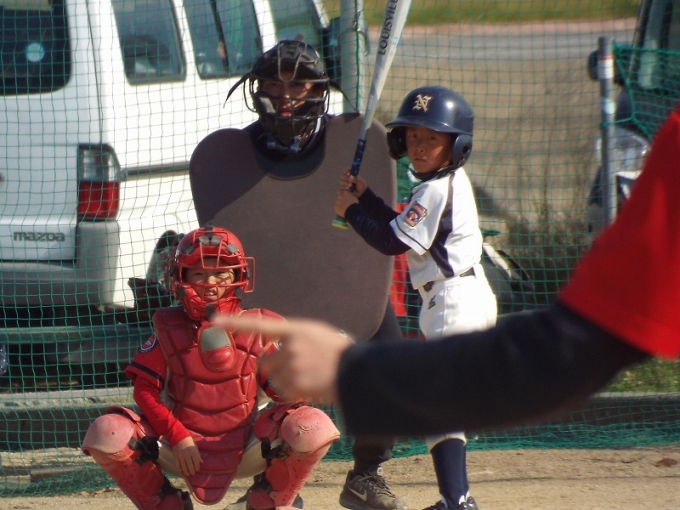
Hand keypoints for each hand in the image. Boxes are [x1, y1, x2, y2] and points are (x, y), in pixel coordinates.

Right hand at [172, 436, 201, 476]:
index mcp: (193, 452)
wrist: (179, 437)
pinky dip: (179, 468)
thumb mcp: (195, 447)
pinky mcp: (175, 456)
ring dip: (186, 471)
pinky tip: (181, 470)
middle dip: (192, 471)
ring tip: (188, 474)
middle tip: (192, 473)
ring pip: (184, 466)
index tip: (197, 469)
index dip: (197, 467)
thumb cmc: (189, 441)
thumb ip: (198, 455)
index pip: (196, 462)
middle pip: (190, 466)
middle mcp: (187, 455)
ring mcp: (181, 456)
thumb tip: (201, 462)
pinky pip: (177, 464)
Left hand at [212, 314, 352, 403]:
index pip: (259, 325)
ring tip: (309, 377)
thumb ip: (295, 337)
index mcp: (295, 330)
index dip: (236, 323)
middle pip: (264, 362)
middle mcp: (289, 347)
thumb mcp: (316, 333)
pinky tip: (311, 386)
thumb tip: (278, 346)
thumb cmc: (338, 350)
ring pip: (275, 380)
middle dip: (273, 369)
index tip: (214, 319)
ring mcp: (292, 367)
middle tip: (292, 370)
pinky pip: (285, 392)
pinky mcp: (295, 385)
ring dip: (286, 382)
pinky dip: (294, 392)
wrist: (356, 369)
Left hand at [334, 189, 358, 217]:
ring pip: (337, 202)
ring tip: (344, 208)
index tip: (343, 196)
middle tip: (344, 203)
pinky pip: (336, 207)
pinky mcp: (335, 207)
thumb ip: (350, 194)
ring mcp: (337, 201)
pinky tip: (342, 211)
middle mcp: (339, 196)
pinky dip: (338, 208)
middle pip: (338, 196)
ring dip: (340, 204)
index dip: (342, 193)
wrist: (353, 211)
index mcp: (344, 192)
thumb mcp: (354, 196)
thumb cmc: (355, 204)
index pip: (340, 191)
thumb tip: (349, 193)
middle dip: (341, 199)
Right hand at [339, 169, 366, 196]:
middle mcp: (346, 178)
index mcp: (350, 174)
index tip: (349, 173)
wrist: (361, 193)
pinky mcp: (344, 189)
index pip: (346, 171)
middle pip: (342, 176)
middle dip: (346, 178)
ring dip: (346, 183)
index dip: (346, 171)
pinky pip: (342, 187)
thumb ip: (355, 179)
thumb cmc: (361, 185)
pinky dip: (345, 187)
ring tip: (351, 185)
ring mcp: (344, 183)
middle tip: (350, 180)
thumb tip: (351, 177)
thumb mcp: (359, 181)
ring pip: (341, 182)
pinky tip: (348, 188)